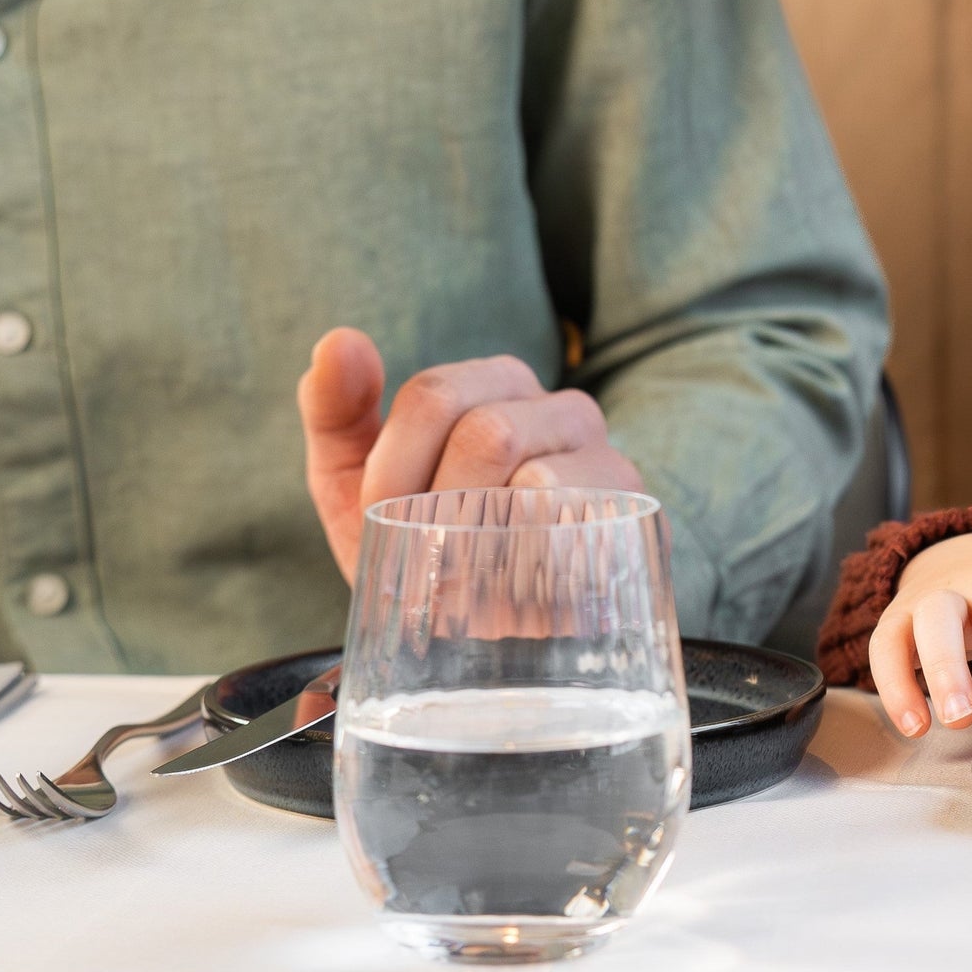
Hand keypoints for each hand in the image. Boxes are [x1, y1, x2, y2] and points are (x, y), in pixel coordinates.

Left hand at [296, 328, 644, 581]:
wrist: (482, 630)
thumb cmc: (416, 541)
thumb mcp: (355, 482)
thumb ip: (336, 411)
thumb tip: (339, 340)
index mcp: (497, 382)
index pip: (434, 395)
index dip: (392, 467)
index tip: (379, 520)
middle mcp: (563, 409)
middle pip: (486, 434)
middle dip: (436, 509)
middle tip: (422, 560)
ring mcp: (609, 465)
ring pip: (537, 485)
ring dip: (481, 547)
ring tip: (463, 582)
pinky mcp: (634, 527)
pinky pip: (580, 536)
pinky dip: (527, 573)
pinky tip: (509, 593)